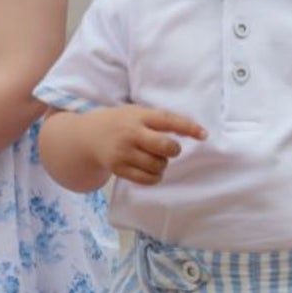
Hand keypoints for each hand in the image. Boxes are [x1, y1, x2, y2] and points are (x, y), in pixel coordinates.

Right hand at [87, 105, 206, 185]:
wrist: (88, 136)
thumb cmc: (121, 123)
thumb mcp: (137, 113)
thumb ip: (159, 120)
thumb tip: (193, 131)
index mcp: (139, 116)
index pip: (168, 120)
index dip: (188, 127)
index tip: (204, 135)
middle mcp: (131, 133)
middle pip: (165, 146)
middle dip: (173, 150)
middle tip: (170, 149)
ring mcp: (124, 152)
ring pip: (158, 165)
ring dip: (162, 164)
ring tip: (154, 158)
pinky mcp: (118, 168)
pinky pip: (147, 179)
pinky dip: (155, 176)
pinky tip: (150, 170)